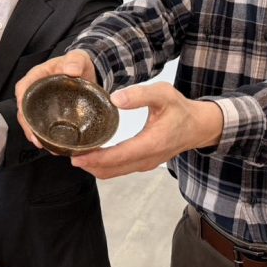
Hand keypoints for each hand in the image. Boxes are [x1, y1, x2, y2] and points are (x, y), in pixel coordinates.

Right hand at [14, 50, 96, 148]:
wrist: (87, 72)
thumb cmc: (78, 63)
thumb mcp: (79, 58)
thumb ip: (75, 61)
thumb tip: (71, 70)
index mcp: (38, 75)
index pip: (23, 87)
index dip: (21, 100)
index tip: (24, 114)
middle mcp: (36, 90)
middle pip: (24, 108)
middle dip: (26, 124)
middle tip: (35, 139)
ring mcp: (42, 103)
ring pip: (31, 119)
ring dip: (33, 134)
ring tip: (42, 145)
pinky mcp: (49, 113)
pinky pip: (42, 125)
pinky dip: (44, 136)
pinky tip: (51, 145)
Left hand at [70, 82, 223, 179]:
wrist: (199, 126)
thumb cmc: (181, 109)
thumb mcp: (163, 94)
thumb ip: (140, 95)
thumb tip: (115, 98)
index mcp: (151, 143)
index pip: (119, 156)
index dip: (96, 158)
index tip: (77, 155)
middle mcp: (147, 159)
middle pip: (112, 170)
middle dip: (89, 165)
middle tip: (68, 154)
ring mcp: (145, 164)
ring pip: (114, 173)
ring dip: (94, 167)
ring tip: (75, 155)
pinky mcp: (144, 163)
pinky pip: (119, 170)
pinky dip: (104, 166)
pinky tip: (92, 155)